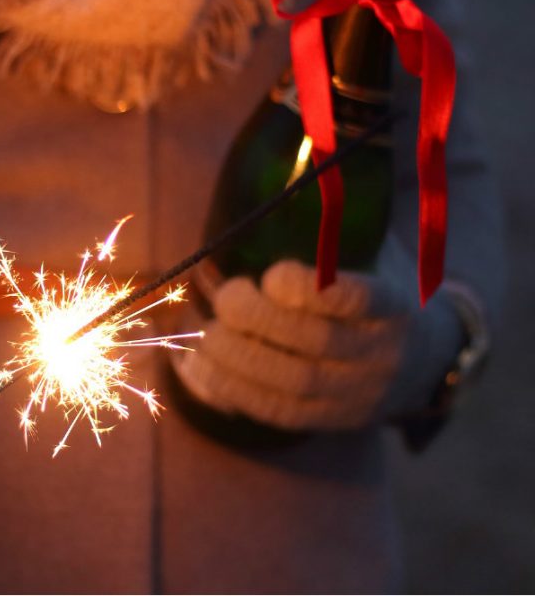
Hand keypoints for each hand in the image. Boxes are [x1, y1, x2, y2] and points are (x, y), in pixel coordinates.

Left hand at [174, 260, 464, 430]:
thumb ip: (330, 237)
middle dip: (256, 320)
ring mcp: (361, 393)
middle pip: (316, 342)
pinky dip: (233, 390)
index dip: (306, 289)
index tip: (271, 275)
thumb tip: (265, 206)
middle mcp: (383, 353)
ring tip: (202, 334)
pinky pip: (281, 413)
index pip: (356, 298)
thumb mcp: (372, 256)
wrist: (426, 357)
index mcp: (393, 304)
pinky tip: (201, 368)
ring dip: (235, 359)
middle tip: (223, 298)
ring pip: (294, 383)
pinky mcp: (335, 420)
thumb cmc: (377, 291)